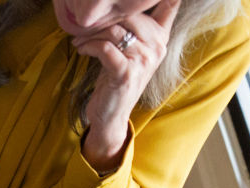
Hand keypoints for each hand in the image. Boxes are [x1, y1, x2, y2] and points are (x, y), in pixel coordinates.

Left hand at [72, 0, 180, 170]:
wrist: (111, 115)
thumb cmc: (116, 79)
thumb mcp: (130, 51)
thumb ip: (133, 28)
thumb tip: (117, 2)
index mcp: (161, 37)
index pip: (170, 4)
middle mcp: (157, 47)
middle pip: (130, 14)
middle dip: (103, 18)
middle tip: (84, 25)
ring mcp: (143, 60)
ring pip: (114, 30)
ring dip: (91, 33)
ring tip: (79, 39)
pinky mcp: (126, 73)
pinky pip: (105, 47)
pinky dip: (89, 46)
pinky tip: (81, 49)